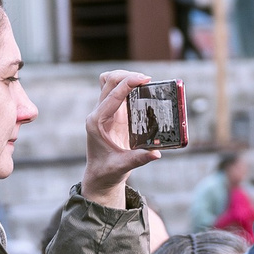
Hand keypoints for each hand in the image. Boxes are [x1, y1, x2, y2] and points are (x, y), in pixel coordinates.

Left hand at [82, 69, 160, 207]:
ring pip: (110, 83)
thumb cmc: (107, 172)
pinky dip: (128, 86)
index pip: (111, 96)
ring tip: (144, 81)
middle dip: (127, 76)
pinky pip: (117, 92)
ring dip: (125, 77)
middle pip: (108, 82)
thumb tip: (157, 153)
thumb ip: (138, 159)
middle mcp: (98, 113)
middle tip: (147, 79)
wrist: (99, 177)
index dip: (127, 84)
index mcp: (97, 122)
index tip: (144, 78)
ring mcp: (105, 112)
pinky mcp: (112, 114)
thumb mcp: (122, 166)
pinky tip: (142, 90)